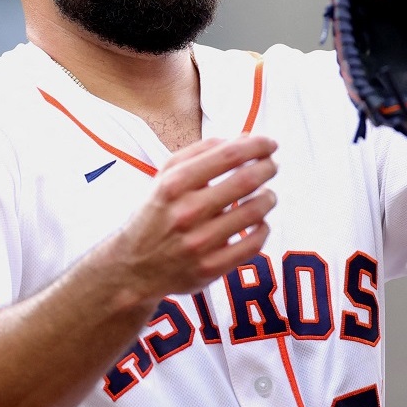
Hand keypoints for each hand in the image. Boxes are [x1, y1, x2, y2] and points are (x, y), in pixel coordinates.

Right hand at [109, 135, 277, 301]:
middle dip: (267, 168)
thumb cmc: (157, 214)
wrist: (133, 267)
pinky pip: (253, 244)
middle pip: (245, 181)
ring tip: (267, 195)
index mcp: (174, 184)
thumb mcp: (165, 176)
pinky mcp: (210, 268)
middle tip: (272, 166)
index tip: (270, 144)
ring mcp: (199, 243)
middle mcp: (186, 212)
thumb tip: (244, 139)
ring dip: (269, 198)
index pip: (228, 155)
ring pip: (254, 212)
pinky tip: (259, 222)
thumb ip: (201, 152)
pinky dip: (263, 228)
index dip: (257, 146)